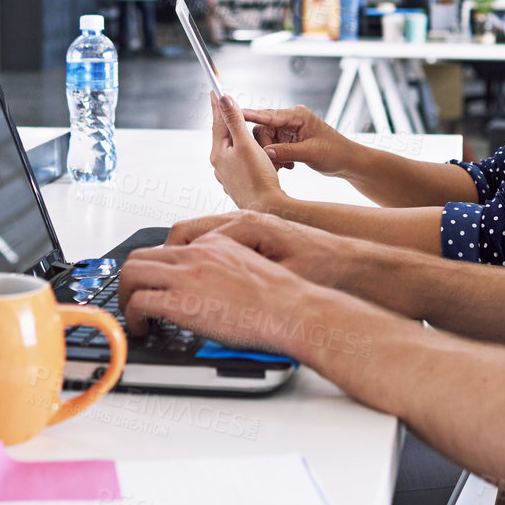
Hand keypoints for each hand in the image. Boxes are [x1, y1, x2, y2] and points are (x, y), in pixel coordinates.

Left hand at [117, 229, 310, 350]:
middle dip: (130, 280)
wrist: (293, 309)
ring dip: (125, 296)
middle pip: (141, 256)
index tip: (153, 285)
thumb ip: (225, 268)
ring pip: (132, 273)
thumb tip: (213, 288)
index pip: (168, 247)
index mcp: (215, 243)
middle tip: (133, 300)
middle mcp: (197, 254)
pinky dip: (132, 316)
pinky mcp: (182, 302)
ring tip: (134, 317)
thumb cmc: (283, 298)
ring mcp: (187, 276)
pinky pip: (140, 302)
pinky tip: (143, 329)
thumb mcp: (251, 267)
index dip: (154, 269)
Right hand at [169, 211, 365, 291]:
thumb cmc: (322, 265)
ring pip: (198, 238)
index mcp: (245, 224)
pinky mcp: (253, 238)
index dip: (166, 261)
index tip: (154, 282)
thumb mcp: (278, 276)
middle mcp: (242, 220)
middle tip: (154, 285)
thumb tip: (204, 284)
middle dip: (166, 258)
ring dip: (183, 259)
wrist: (350, 262)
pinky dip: (201, 260)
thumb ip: (238, 273)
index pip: (185, 235)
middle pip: (186, 232)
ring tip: (172, 285)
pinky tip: (202, 283)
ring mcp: (246, 227)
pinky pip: (214, 244)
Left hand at [209, 93, 286, 211]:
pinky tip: (246, 151)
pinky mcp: (237, 182)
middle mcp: (219, 164)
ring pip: (230, 149)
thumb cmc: (258, 178)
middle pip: (222, 135)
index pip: (217, 122)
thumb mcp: (246, 145)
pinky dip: (242, 151)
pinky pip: (238, 160)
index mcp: (219, 153)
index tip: (215, 89)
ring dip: (234, 135)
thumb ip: (235, 121)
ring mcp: (227, 175)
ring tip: (234, 124)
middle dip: (224, 119)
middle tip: (221, 103)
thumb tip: (223, 99)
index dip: (218, 104)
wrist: (267, 209)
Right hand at [242, 105, 354, 175]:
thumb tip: (266, 152)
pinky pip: (273, 147)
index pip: (269, 115)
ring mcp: (289, 130)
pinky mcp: (289, 141)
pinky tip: (285, 167)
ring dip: (270, 155)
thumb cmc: (336, 153)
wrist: (348, 162)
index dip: (250, 115)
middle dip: (263, 147)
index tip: (234, 114)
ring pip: (266, 140)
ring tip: (281, 167)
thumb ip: (288, 151)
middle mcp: (291, 120)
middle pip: (263, 129)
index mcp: (297, 115)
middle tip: (272, 163)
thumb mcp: (311, 153)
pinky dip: (275, 158)